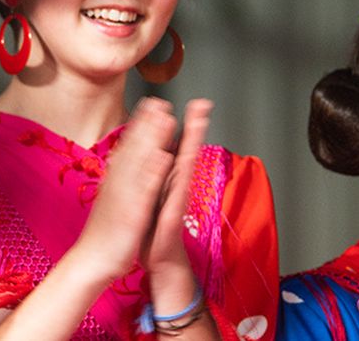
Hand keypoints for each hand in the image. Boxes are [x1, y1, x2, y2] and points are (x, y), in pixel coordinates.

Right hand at [66, 98, 177, 285]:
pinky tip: (164, 157)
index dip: (140, 123)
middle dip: (147, 123)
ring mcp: (124, 196)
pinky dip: (153, 172)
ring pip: (140, 162)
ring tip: (166, 118)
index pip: (128, 146)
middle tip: (160, 100)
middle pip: (133, 148)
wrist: (91, 260)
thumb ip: (118, 178)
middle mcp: (118, 182)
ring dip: (152, 139)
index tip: (151, 102)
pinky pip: (145, 190)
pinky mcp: (131, 212)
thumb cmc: (104, 230)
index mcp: (114, 179)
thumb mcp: (112, 198)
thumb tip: (124, 159)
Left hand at [143, 100, 212, 308]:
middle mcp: (176, 185)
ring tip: (199, 123)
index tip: (195, 102)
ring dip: (192, 145)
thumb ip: (161, 169)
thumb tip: (163, 147)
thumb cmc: (155, 224)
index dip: (186, 123)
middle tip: (203, 105)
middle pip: (187, 150)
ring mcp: (177, 199)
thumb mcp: (156, 190)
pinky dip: (178, 176)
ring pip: (185, 167)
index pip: (178, 144)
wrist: (157, 256)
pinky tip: (182, 159)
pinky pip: (176, 192)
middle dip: (195, 127)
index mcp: (168, 176)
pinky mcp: (172, 214)